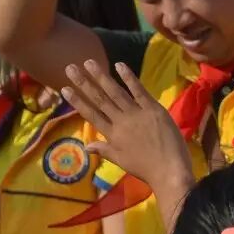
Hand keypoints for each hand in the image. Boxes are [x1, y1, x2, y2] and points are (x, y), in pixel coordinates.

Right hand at [61, 60, 193, 194]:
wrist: (169, 170)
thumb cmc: (145, 168)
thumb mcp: (121, 161)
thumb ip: (103, 150)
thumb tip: (85, 146)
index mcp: (112, 135)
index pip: (91, 114)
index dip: (77, 101)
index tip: (64, 89)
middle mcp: (120, 121)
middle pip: (99, 99)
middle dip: (84, 83)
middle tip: (70, 68)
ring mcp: (136, 114)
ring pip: (115, 92)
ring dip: (101, 76)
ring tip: (88, 62)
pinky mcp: (153, 109)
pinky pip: (139, 90)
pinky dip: (129, 77)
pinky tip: (119, 65)